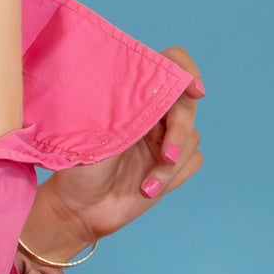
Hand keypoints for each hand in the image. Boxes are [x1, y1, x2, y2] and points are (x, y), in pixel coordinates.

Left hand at [41, 46, 205, 245]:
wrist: (78, 210)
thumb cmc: (80, 170)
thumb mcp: (99, 132)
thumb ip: (129, 105)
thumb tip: (159, 84)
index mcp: (132, 96)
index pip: (170, 63)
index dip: (186, 72)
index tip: (194, 91)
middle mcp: (152, 114)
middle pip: (186, 106)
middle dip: (178, 132)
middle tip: (165, 157)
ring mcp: (164, 138)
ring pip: (191, 138)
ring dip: (169, 166)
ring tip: (144, 187)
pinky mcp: (172, 164)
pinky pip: (193, 160)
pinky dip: (173, 177)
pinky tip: (148, 189)